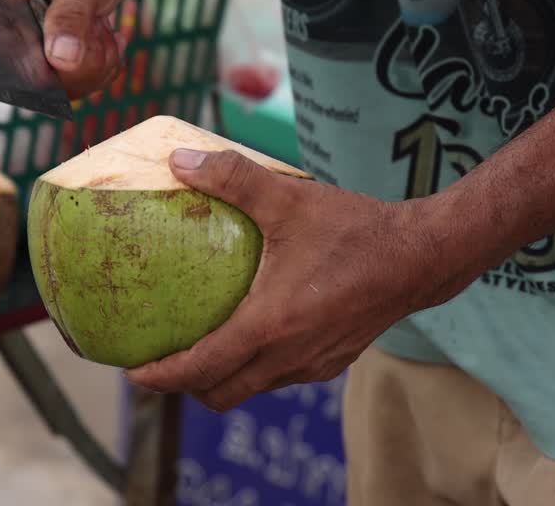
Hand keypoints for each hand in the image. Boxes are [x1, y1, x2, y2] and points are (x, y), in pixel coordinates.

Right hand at [0, 0, 130, 97]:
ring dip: (92, 68)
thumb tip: (60, 59)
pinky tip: (107, 43)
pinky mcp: (44, 53)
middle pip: (30, 76)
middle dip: (78, 67)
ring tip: (107, 35)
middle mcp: (2, 23)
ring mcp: (24, 41)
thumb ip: (72, 15)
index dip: (44, 66)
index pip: (4, 51)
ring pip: (53, 86)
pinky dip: (95, 70)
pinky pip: (66, 83)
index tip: (83, 49)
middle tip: (106, 36)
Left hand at [124, 148, 450, 412]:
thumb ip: (233, 178)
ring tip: (199, 344)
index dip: (161, 377)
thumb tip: (180, 162)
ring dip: (220, 377)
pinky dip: (254, 366)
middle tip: (160, 357)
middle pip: (220, 393)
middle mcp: (288, 357)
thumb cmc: (357, 230)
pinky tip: (252, 329)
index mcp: (271, 326)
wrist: (422, 257)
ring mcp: (312, 364)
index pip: (201, 369)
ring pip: (250, 388)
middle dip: (184, 385)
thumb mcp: (289, 200)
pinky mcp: (331, 361)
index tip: (132, 370)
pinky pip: (279, 376)